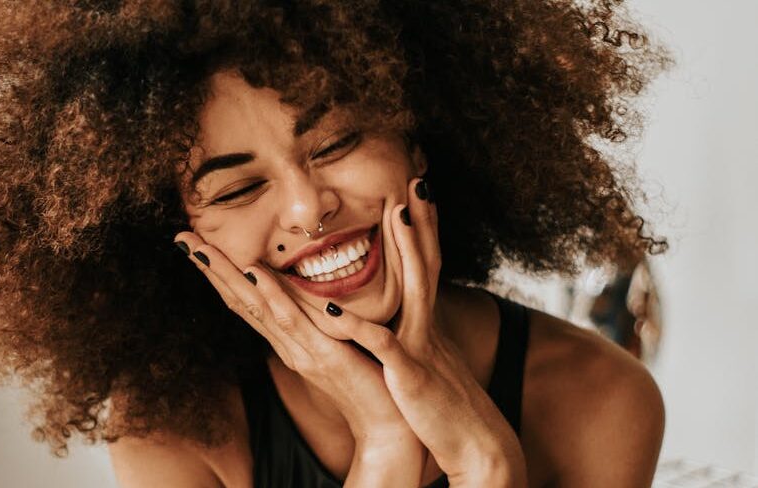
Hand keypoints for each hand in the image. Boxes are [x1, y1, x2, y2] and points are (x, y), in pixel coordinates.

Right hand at [173, 229, 426, 476]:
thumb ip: (319, 319)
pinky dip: (272, 296)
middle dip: (210, 269)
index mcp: (288, 339)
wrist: (387, 424)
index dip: (220, 273)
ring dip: (227, 276)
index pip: (246, 300)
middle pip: (240, 300)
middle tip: (182, 238)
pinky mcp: (324, 356)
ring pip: (256, 307)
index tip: (198, 244)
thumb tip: (307, 290)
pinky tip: (256, 274)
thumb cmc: (367, 380)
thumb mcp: (336, 342)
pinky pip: (294, 322)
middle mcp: (286, 344)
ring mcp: (301, 350)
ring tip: (201, 249)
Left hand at [334, 178, 528, 485]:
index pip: (426, 267)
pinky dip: (360, 327)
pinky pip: (384, 346)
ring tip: (398, 215)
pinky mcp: (410, 375)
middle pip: (427, 264)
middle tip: (417, 180)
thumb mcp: (431, 362)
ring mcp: (421, 347)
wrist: (477, 448)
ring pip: (415, 290)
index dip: (422, 230)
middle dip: (422, 222)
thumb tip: (410, 318)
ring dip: (408, 252)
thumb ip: (416, 336)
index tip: (416, 194)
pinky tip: (335, 308)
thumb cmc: (445, 408)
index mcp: (426, 324)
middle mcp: (427, 327)